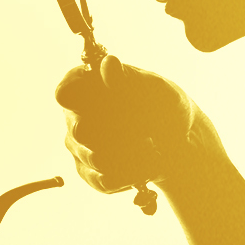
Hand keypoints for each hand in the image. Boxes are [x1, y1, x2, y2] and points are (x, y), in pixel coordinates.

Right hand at [55, 54, 206, 193]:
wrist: (177, 143)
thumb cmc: (165, 106)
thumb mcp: (155, 88)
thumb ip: (130, 79)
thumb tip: (109, 63)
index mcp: (86, 85)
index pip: (66, 93)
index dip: (79, 101)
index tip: (106, 104)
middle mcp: (76, 115)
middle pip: (82, 132)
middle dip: (121, 135)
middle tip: (146, 132)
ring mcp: (79, 146)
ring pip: (96, 158)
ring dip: (132, 157)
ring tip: (152, 149)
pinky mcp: (88, 172)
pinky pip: (104, 180)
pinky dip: (131, 175)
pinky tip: (144, 166)